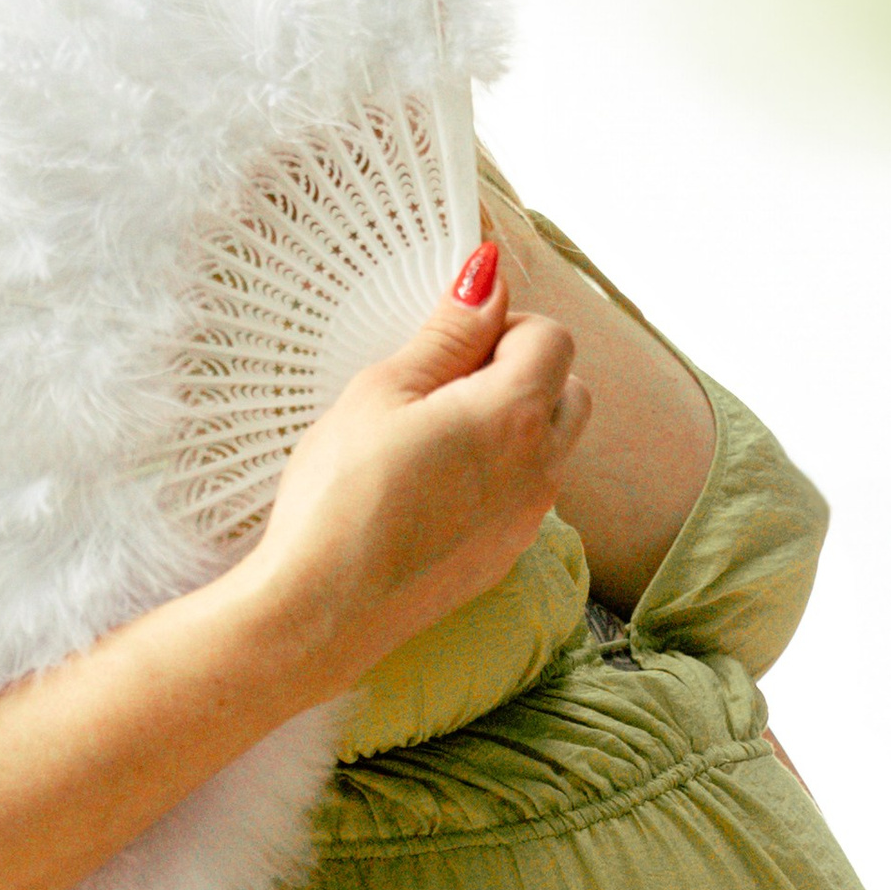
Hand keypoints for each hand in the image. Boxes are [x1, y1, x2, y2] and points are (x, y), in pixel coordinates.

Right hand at [244, 238, 591, 698]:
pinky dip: (498, 479)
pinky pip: (524, 497)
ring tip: (434, 437)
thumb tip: (489, 279)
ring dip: (515, 427)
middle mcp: (541, 469)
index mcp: (516, 415)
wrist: (321, 610)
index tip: (452, 342)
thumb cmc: (341, 495)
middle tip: (446, 384)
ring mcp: (527, 521)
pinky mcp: (503, 559)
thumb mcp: (382, 392)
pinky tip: (431, 490)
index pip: (553, 336)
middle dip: (524, 373)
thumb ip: (448, 334)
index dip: (504, 327)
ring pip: (552, 447)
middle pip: (569, 390)